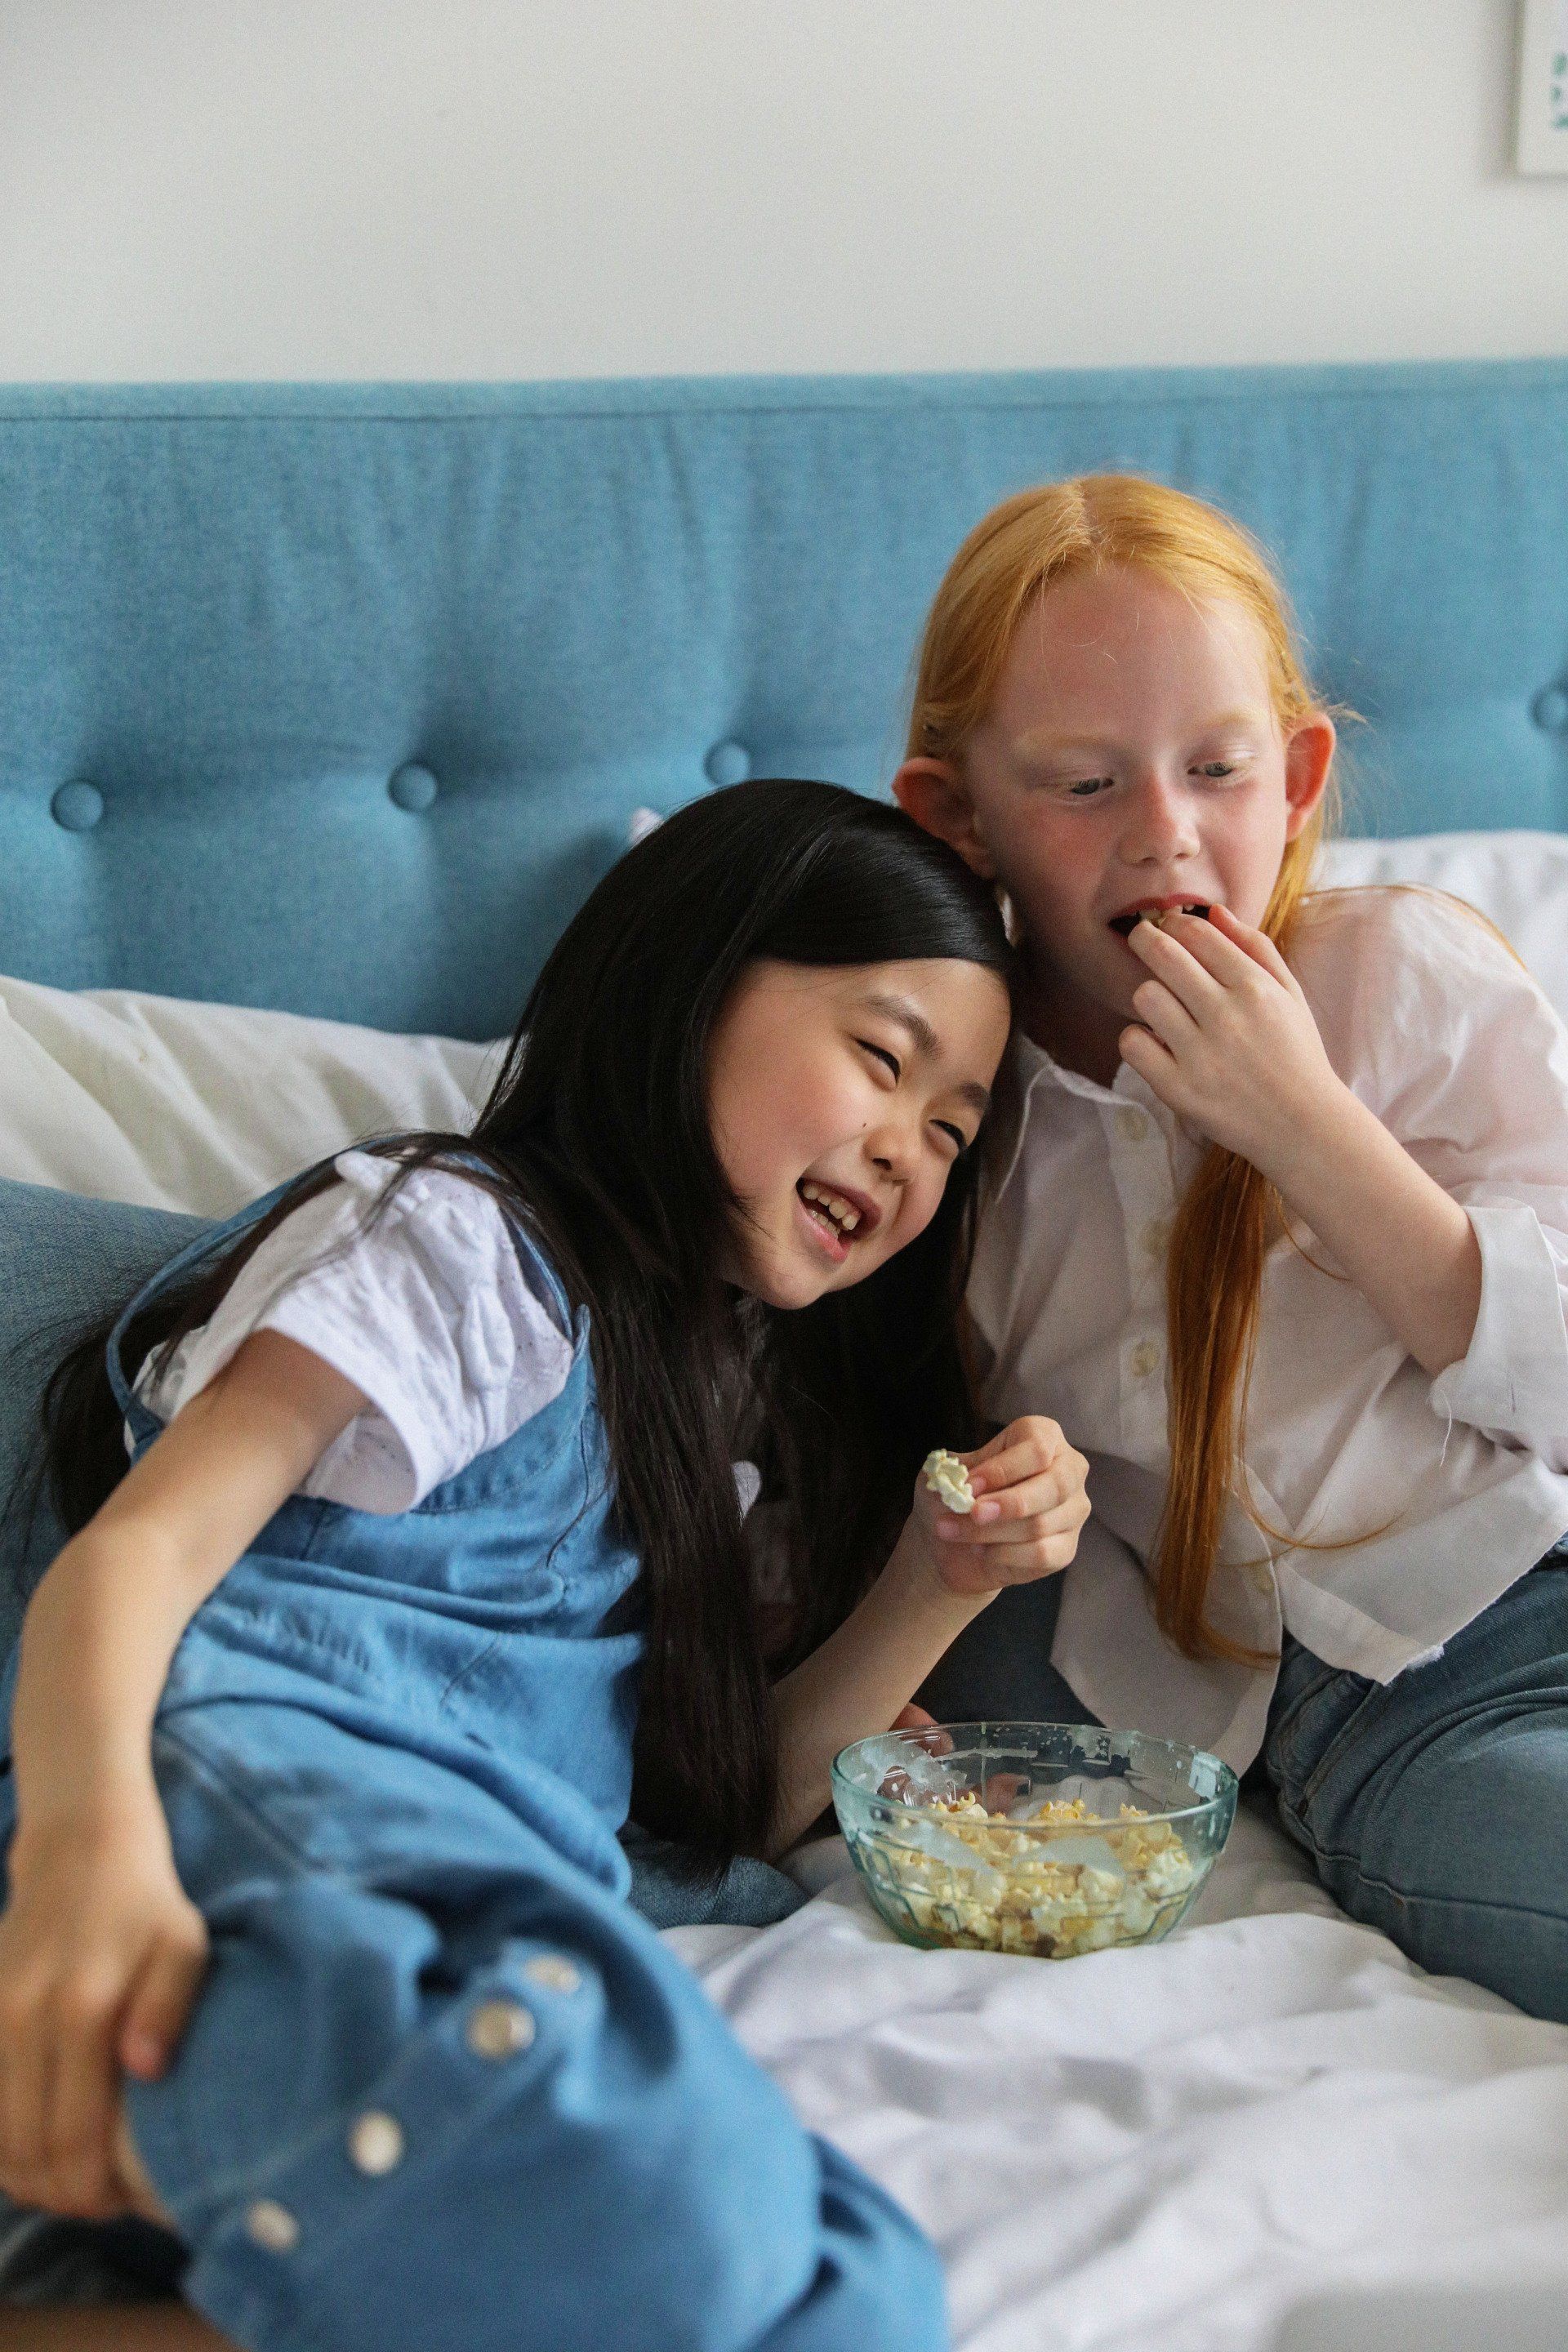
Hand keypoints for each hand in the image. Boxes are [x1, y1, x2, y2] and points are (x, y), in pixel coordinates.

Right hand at [0, 1801, 207, 2217]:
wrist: (79, 1851)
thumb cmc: (146, 1906)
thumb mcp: (184, 1943)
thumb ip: (169, 2006)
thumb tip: (146, 2070)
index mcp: (82, 2010)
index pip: (74, 2137)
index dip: (96, 2190)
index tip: (129, 2204)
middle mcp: (23, 2022)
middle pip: (27, 2152)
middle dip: (66, 2196)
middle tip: (107, 2205)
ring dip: (30, 2180)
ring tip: (76, 2186)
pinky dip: (4, 2148)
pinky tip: (39, 2154)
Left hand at [911, 1416, 1090, 1599]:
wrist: (957, 1541)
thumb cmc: (959, 1496)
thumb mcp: (950, 1476)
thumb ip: (957, 1475)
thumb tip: (964, 1484)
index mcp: (1044, 1436)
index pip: (1037, 1449)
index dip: (1003, 1469)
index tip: (970, 1485)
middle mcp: (1069, 1469)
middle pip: (1054, 1486)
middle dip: (1009, 1504)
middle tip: (973, 1513)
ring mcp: (1074, 1510)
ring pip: (1041, 1524)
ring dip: (991, 1532)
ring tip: (955, 1532)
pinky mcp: (1067, 1547)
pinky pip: (1042, 1554)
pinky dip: (1005, 1556)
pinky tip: (982, 1551)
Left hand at [1119, 904, 1347, 1172]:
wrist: (1304, 1126)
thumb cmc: (1296, 1054)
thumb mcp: (1289, 994)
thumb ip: (1254, 948)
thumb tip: (1212, 911)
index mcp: (1255, 988)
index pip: (1198, 933)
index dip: (1177, 923)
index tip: (1170, 927)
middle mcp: (1226, 1016)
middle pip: (1163, 954)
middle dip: (1146, 939)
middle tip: (1144, 940)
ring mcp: (1200, 1055)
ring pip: (1145, 996)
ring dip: (1149, 996)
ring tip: (1164, 1008)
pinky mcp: (1178, 1089)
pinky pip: (1132, 1044)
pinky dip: (1138, 1040)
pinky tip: (1157, 1043)